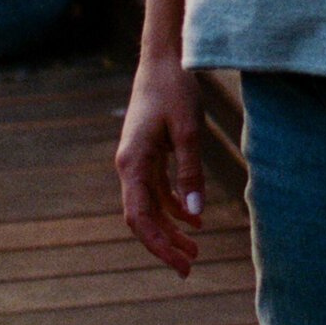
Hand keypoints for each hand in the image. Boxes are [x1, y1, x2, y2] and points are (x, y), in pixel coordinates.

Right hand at [116, 54, 205, 275]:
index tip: (180, 264)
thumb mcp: (188, 130)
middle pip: (143, 216)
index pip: (138, 217)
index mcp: (132, 162)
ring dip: (171, 226)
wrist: (164, 58)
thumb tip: (195, 211)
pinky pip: (157, 188)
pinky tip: (193, 216)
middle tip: (191, 266)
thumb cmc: (174, 89)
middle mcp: (129, 164)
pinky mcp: (148, 152)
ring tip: (196, 247)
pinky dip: (174, 204)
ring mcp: (137, 158)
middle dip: (165, 243)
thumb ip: (190, 171)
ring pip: (150, 205)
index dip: (158, 245)